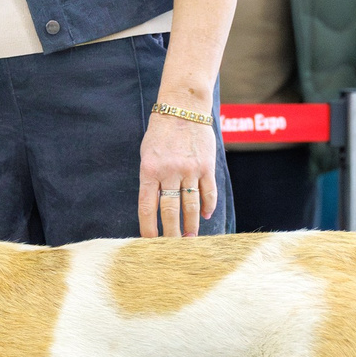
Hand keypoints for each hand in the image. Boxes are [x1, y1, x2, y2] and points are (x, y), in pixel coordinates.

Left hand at [137, 109, 220, 237]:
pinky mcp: (206, 166)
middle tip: (172, 248)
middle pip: (170, 211)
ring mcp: (189, 169)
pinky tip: (206, 216)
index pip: (147, 206)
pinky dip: (208, 206)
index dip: (148, 228)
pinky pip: (208, 192)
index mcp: (149, 170)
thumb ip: (151, 179)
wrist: (183, 108)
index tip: (149, 243)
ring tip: (190, 239)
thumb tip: (156, 207)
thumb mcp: (148, 154)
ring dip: (191, 225)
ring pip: (191, 205)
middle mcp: (169, 171)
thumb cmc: (161, 132)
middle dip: (171, 233)